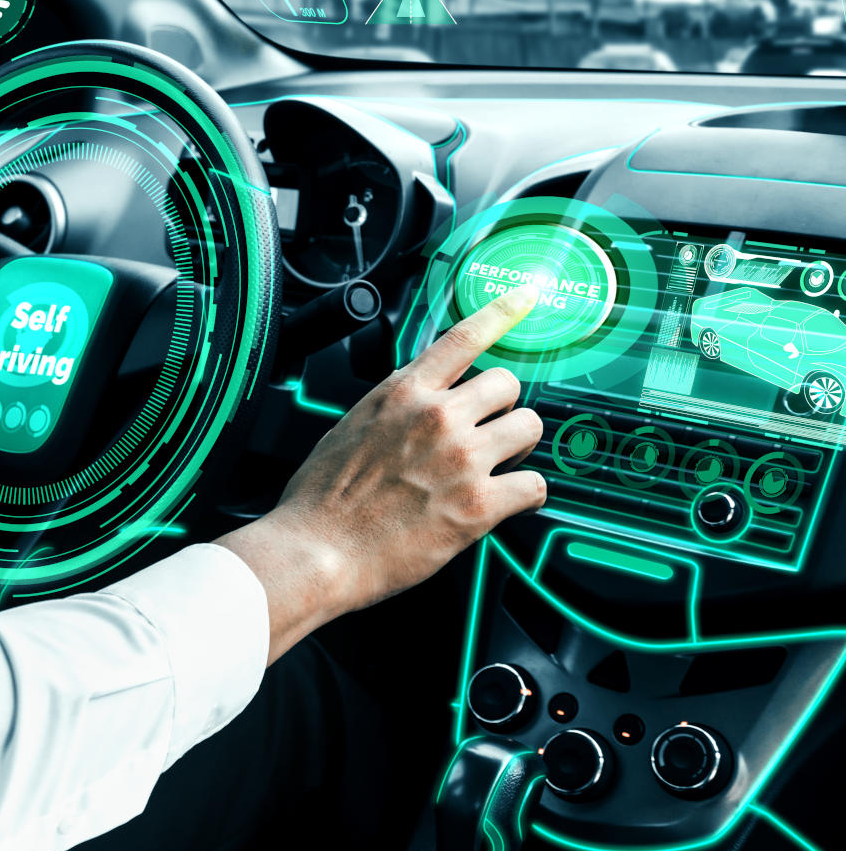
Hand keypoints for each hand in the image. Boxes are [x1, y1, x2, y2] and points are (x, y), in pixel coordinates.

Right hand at [218, 285, 544, 662]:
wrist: (316, 552)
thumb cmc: (321, 500)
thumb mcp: (350, 429)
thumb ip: (393, 409)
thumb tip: (416, 406)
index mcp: (402, 393)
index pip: (464, 338)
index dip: (502, 312)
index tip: (525, 297)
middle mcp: (437, 417)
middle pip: (508, 383)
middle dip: (502, 408)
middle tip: (488, 434)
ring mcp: (462, 458)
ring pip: (530, 428)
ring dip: (518, 448)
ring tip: (497, 469)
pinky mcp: (479, 505)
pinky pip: (535, 486)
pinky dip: (526, 496)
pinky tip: (506, 504)